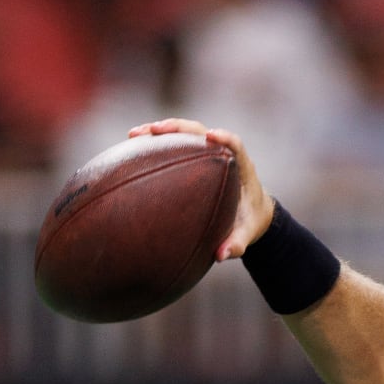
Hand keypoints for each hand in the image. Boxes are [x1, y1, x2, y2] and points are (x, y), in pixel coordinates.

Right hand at [128, 118, 274, 260]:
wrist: (252, 213)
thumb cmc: (250, 221)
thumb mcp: (247, 234)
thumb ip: (237, 244)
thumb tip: (220, 256)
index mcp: (241, 168)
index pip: (235, 145)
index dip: (224, 138)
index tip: (210, 136)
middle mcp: (222, 155)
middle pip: (201, 131)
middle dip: (179, 128)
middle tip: (155, 131)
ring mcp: (207, 154)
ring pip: (185, 134)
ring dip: (161, 131)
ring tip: (133, 135)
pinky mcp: (195, 158)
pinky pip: (175, 146)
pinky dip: (155, 144)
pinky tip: (131, 149)